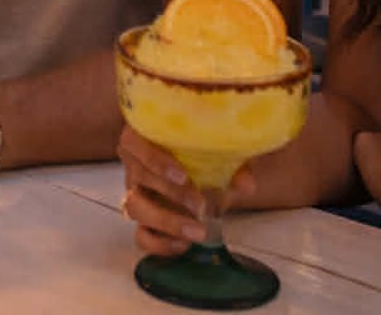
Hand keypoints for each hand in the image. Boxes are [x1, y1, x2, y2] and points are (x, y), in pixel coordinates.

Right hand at [118, 126, 255, 253]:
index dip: (155, 160)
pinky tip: (184, 245)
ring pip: (135, 208)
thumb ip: (234, 165)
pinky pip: (141, 236)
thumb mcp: (220, 153)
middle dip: (170, 193)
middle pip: (138, 176)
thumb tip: (246, 185)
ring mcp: (136, 193)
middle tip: (201, 206)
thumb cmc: (203, 154)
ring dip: (167, 221)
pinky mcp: (143, 221)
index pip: (134, 143)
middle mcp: (134, 164)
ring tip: (198, 231)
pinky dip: (160, 244)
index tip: (183, 175)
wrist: (204, 174)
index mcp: (144, 137)